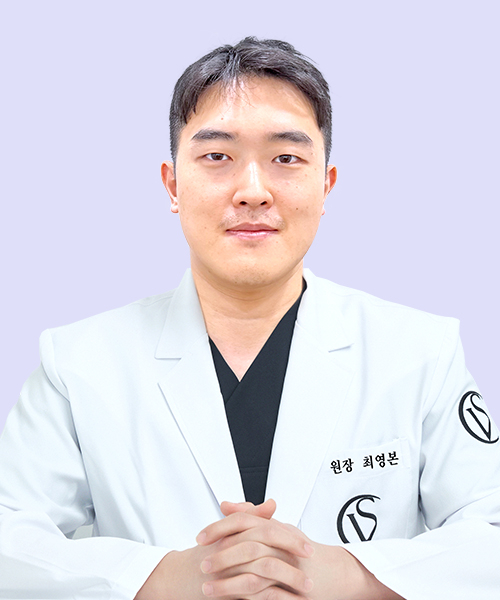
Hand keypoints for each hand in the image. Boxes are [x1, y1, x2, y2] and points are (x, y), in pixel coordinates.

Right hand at [134, 499, 309, 599]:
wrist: (176, 578)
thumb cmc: (204, 555)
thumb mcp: (227, 533)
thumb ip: (249, 517)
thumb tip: (271, 504)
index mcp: (233, 533)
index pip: (266, 529)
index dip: (289, 536)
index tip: (307, 543)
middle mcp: (231, 548)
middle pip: (267, 547)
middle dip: (292, 555)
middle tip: (311, 562)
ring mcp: (229, 570)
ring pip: (264, 572)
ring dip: (288, 580)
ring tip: (307, 587)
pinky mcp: (226, 591)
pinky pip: (253, 595)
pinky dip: (273, 598)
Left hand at [198, 508, 404, 599]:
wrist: (336, 573)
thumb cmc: (302, 551)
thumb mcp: (278, 529)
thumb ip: (252, 517)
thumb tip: (226, 505)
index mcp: (276, 528)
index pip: (245, 521)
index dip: (220, 527)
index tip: (200, 537)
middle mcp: (283, 545)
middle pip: (248, 545)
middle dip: (221, 556)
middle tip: (202, 565)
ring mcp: (289, 568)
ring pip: (254, 573)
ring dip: (228, 583)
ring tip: (208, 590)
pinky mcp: (293, 591)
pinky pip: (267, 596)